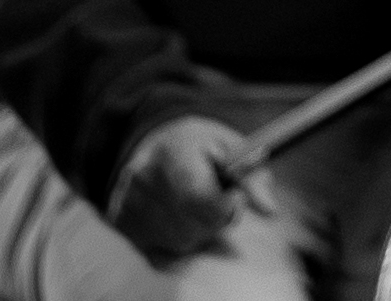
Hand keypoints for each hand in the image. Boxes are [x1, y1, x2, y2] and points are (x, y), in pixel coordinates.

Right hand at [109, 116, 257, 261]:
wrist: (154, 140)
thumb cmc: (200, 145)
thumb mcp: (232, 147)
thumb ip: (253, 177)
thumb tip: (270, 210)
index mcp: (174, 150)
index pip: (201, 198)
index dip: (226, 207)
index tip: (234, 198)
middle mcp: (144, 177)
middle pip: (194, 226)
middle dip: (214, 219)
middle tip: (214, 198)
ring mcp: (128, 201)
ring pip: (180, 242)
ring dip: (196, 230)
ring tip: (192, 203)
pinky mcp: (120, 221)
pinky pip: (161, 251)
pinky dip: (175, 239)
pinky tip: (175, 215)